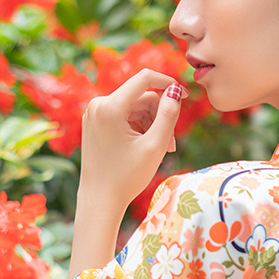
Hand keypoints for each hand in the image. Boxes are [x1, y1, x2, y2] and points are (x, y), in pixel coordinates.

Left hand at [68, 71, 186, 278]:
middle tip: (170, 145)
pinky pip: (124, 116)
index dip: (167, 83)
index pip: (144, 78)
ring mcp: (94, 113)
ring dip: (150, 125)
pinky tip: (144, 148)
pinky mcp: (94, 122)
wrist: (99, 200)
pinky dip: (138, 128)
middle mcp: (97, 104)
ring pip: (134, 108)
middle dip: (159, 116)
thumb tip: (175, 90)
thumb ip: (168, 114)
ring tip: (159, 150)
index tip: (184, 96)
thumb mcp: (155, 145)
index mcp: (109, 107)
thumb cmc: (127, 177)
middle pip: (141, 97)